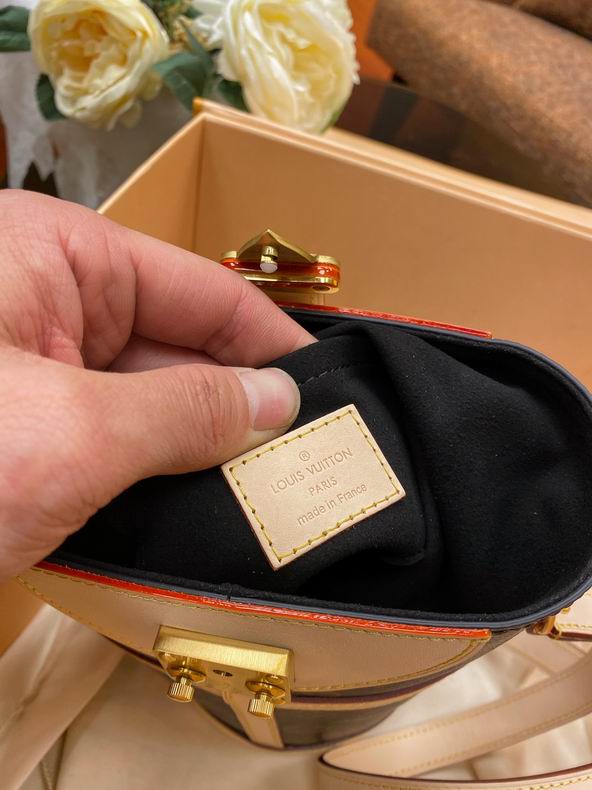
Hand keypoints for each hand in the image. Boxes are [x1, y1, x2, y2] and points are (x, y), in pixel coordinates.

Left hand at [0, 190, 313, 580]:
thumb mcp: (75, 432)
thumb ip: (187, 412)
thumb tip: (279, 400)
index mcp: (58, 259)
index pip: (197, 290)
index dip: (269, 339)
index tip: (332, 388)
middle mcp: (49, 304)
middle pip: (177, 350)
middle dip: (241, 406)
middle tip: (314, 459)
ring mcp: (35, 373)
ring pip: (148, 406)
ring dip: (203, 452)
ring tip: (276, 491)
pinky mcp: (26, 431)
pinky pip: (113, 444)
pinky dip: (156, 478)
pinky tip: (206, 509)